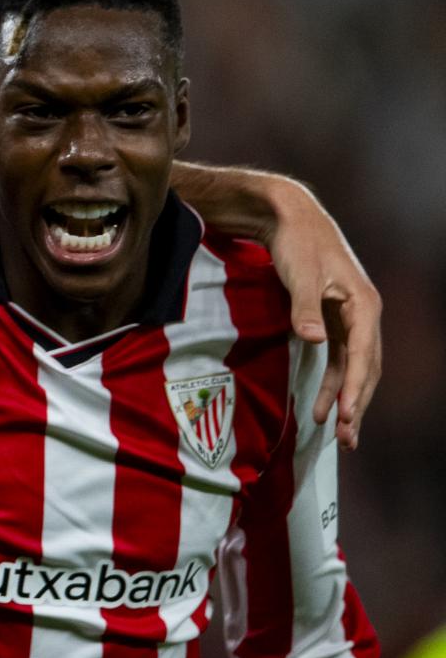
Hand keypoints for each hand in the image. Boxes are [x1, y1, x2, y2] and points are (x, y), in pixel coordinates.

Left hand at [266, 181, 381, 449]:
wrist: (291, 218)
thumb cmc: (298, 244)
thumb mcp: (300, 275)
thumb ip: (306, 309)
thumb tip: (315, 340)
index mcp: (364, 305)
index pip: (363, 355)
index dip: (355, 387)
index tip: (346, 415)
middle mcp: (364, 314)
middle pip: (366, 368)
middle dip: (356, 404)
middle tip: (345, 439)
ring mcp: (352, 318)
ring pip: (355, 368)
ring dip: (346, 398)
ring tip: (336, 433)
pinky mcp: (336, 319)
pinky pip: (341, 358)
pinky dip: (333, 382)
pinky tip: (323, 403)